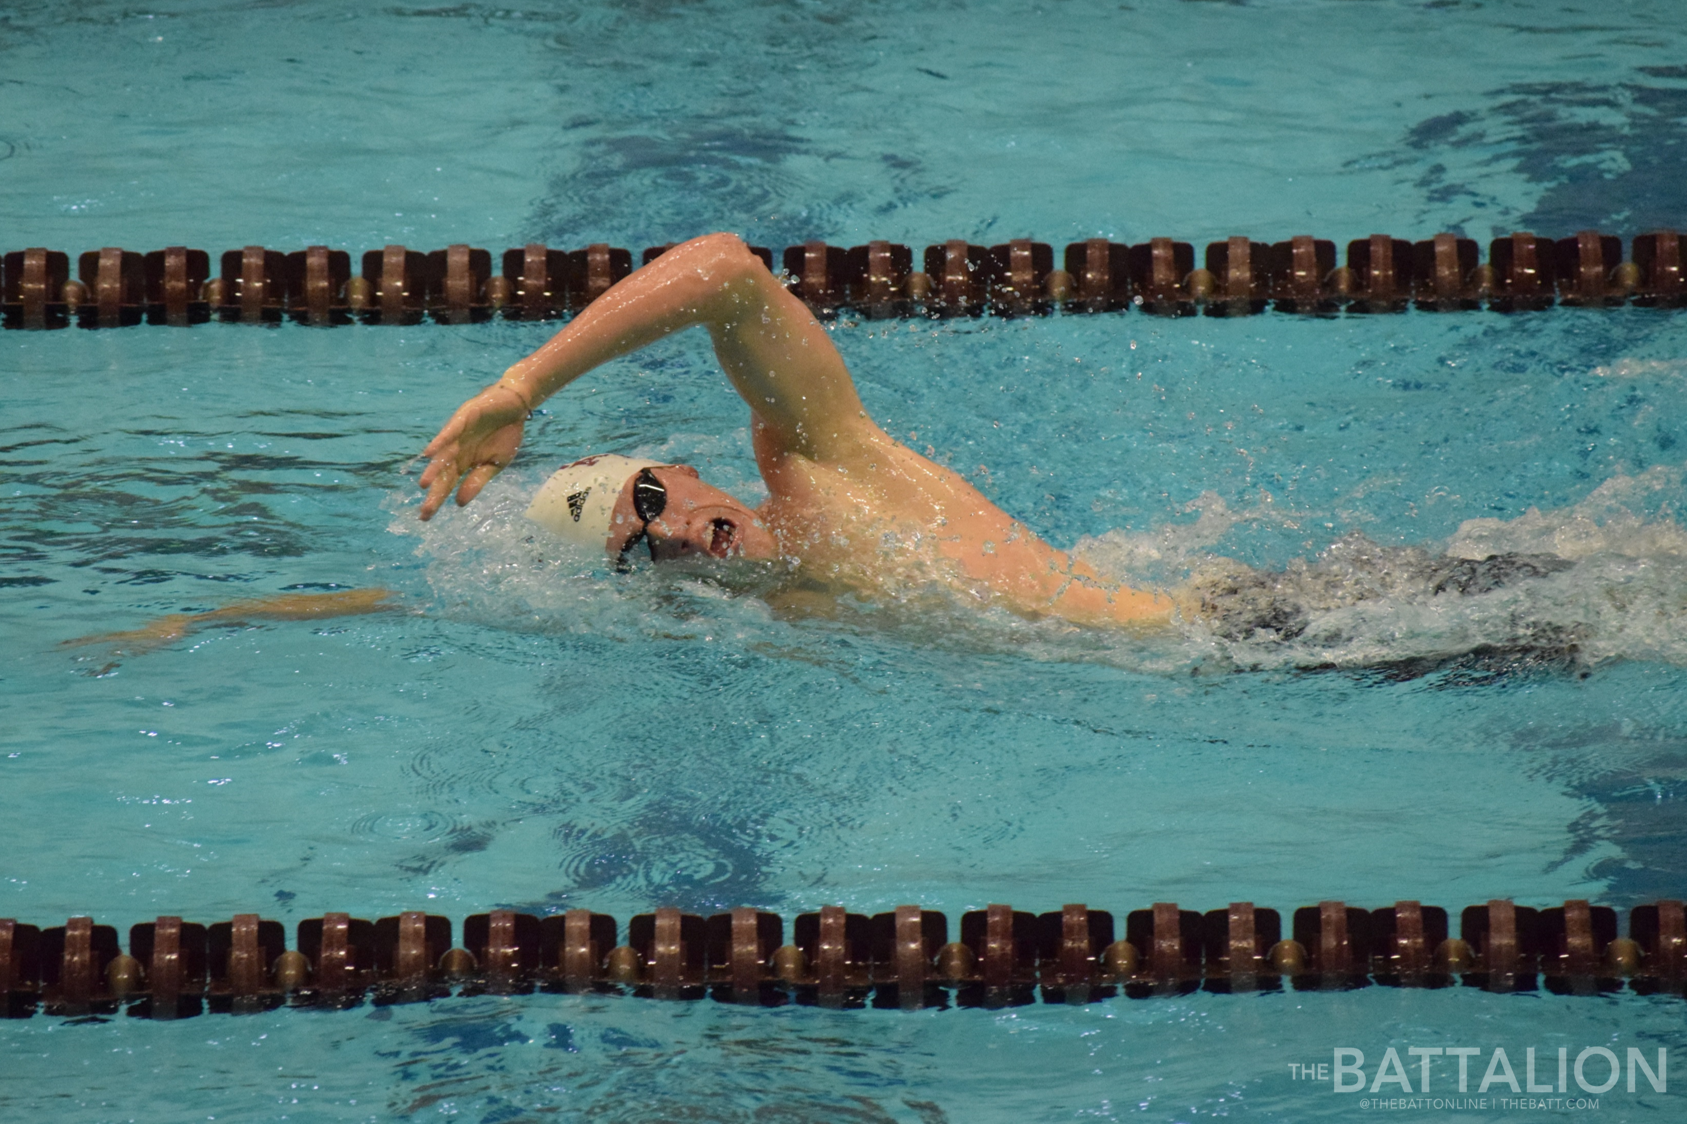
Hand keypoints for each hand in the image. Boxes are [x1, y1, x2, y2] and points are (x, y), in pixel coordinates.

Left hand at [418, 383, 529, 518]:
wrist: (516, 406)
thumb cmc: (506, 434)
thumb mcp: (496, 464)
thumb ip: (477, 481)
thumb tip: (459, 503)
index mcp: (464, 462)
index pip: (447, 484)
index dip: (437, 499)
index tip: (426, 518)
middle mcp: (456, 450)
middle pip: (442, 474)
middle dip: (434, 492)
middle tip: (424, 513)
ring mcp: (458, 435)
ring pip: (443, 455)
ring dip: (433, 469)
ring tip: (424, 485)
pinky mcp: (464, 419)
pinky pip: (450, 432)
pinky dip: (440, 442)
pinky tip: (429, 453)